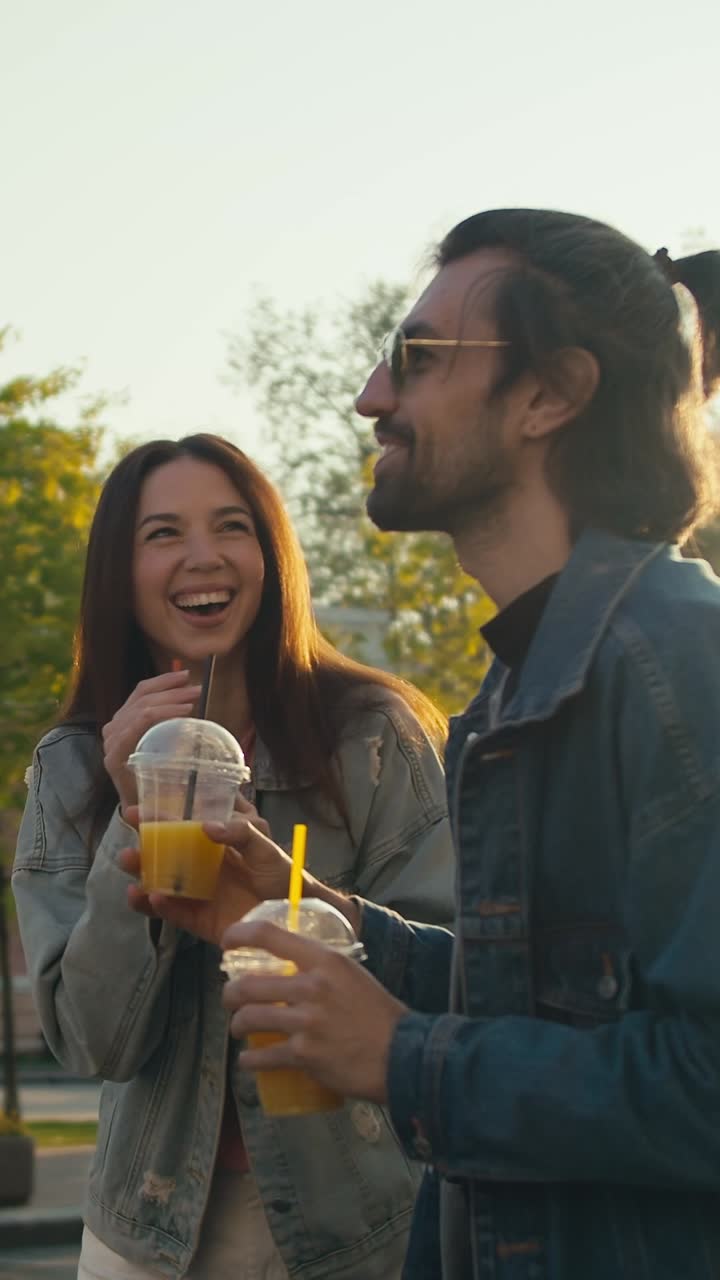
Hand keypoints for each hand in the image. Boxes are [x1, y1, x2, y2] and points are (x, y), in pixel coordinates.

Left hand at [102, 670, 201, 816]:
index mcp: (118, 756)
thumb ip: (163, 796)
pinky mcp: (122, 718)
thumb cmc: (150, 801)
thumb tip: (181, 777)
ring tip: (192, 682)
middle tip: (198, 692)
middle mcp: (112, 738)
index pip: (139, 722)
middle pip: (140, 705)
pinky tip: (178, 679)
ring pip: (139, 695)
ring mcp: (115, 726)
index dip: (165, 712)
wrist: (135, 801)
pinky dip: (160, 684)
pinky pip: (138, 694)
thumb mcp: (158, 803)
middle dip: (171, 696)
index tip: (191, 709)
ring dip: (168, 686)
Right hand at [117, 800, 294, 947]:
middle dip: (140, 852)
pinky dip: (160, 907)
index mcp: (210, 844)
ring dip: (142, 879)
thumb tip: (207, 826)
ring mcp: (197, 894)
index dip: (155, 820)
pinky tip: (152, 898)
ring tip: (130, 872)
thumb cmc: (280, 872)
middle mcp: (198, 868)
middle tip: (126, 847)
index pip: (176, 829)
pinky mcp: (200, 920)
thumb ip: (240, 831)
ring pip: (160, 886)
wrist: (294, 912)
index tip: (134, 812)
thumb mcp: (263, 844)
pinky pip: (174, 914)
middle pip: (161, 859)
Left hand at [220, 919, 407, 1102]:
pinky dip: (249, 1061)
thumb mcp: (351, 974)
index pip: (269, 936)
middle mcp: (311, 987)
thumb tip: (290, 967)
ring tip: (239, 1029)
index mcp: (324, 960)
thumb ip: (320, 968)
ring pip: (249, 1019)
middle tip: (230, 999)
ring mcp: (306, 1022)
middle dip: (230, 994)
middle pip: (248, 984)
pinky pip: (263, 1056)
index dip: (239, 935)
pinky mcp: (304, 1055)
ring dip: (237, 1026)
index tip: (226, 942)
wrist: (400, 1054)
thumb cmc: (377, 1013)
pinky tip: (248, 1061)